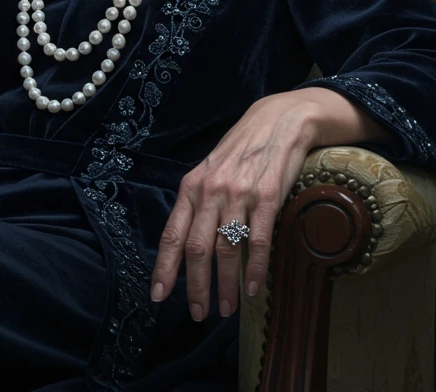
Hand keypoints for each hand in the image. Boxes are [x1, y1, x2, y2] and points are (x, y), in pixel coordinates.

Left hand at [149, 92, 321, 320]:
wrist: (277, 122)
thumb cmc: (240, 152)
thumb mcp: (209, 173)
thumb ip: (197, 205)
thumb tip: (186, 245)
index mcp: (191, 188)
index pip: (171, 235)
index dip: (164, 268)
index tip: (158, 296)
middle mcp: (209, 192)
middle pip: (196, 249)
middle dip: (195, 287)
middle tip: (198, 313)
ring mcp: (238, 194)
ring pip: (226, 249)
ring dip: (225, 285)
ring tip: (226, 308)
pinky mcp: (266, 197)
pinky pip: (257, 240)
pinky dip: (254, 268)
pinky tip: (252, 288)